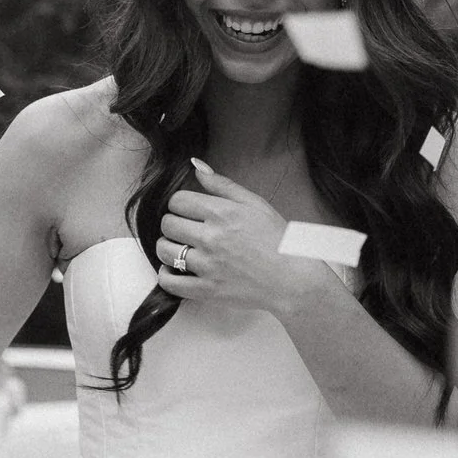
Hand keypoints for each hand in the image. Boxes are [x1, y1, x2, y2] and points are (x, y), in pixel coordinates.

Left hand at [155, 160, 325, 313]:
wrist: (294, 280)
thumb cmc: (277, 241)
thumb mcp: (255, 204)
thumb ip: (223, 185)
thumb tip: (196, 167)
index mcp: (223, 213)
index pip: (177, 201)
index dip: (179, 204)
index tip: (188, 211)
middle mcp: (212, 238)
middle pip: (168, 224)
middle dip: (173, 224)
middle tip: (185, 230)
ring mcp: (208, 266)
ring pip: (164, 251)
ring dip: (167, 247)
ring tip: (181, 248)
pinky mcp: (207, 290)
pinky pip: (169, 282)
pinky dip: (166, 275)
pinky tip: (175, 269)